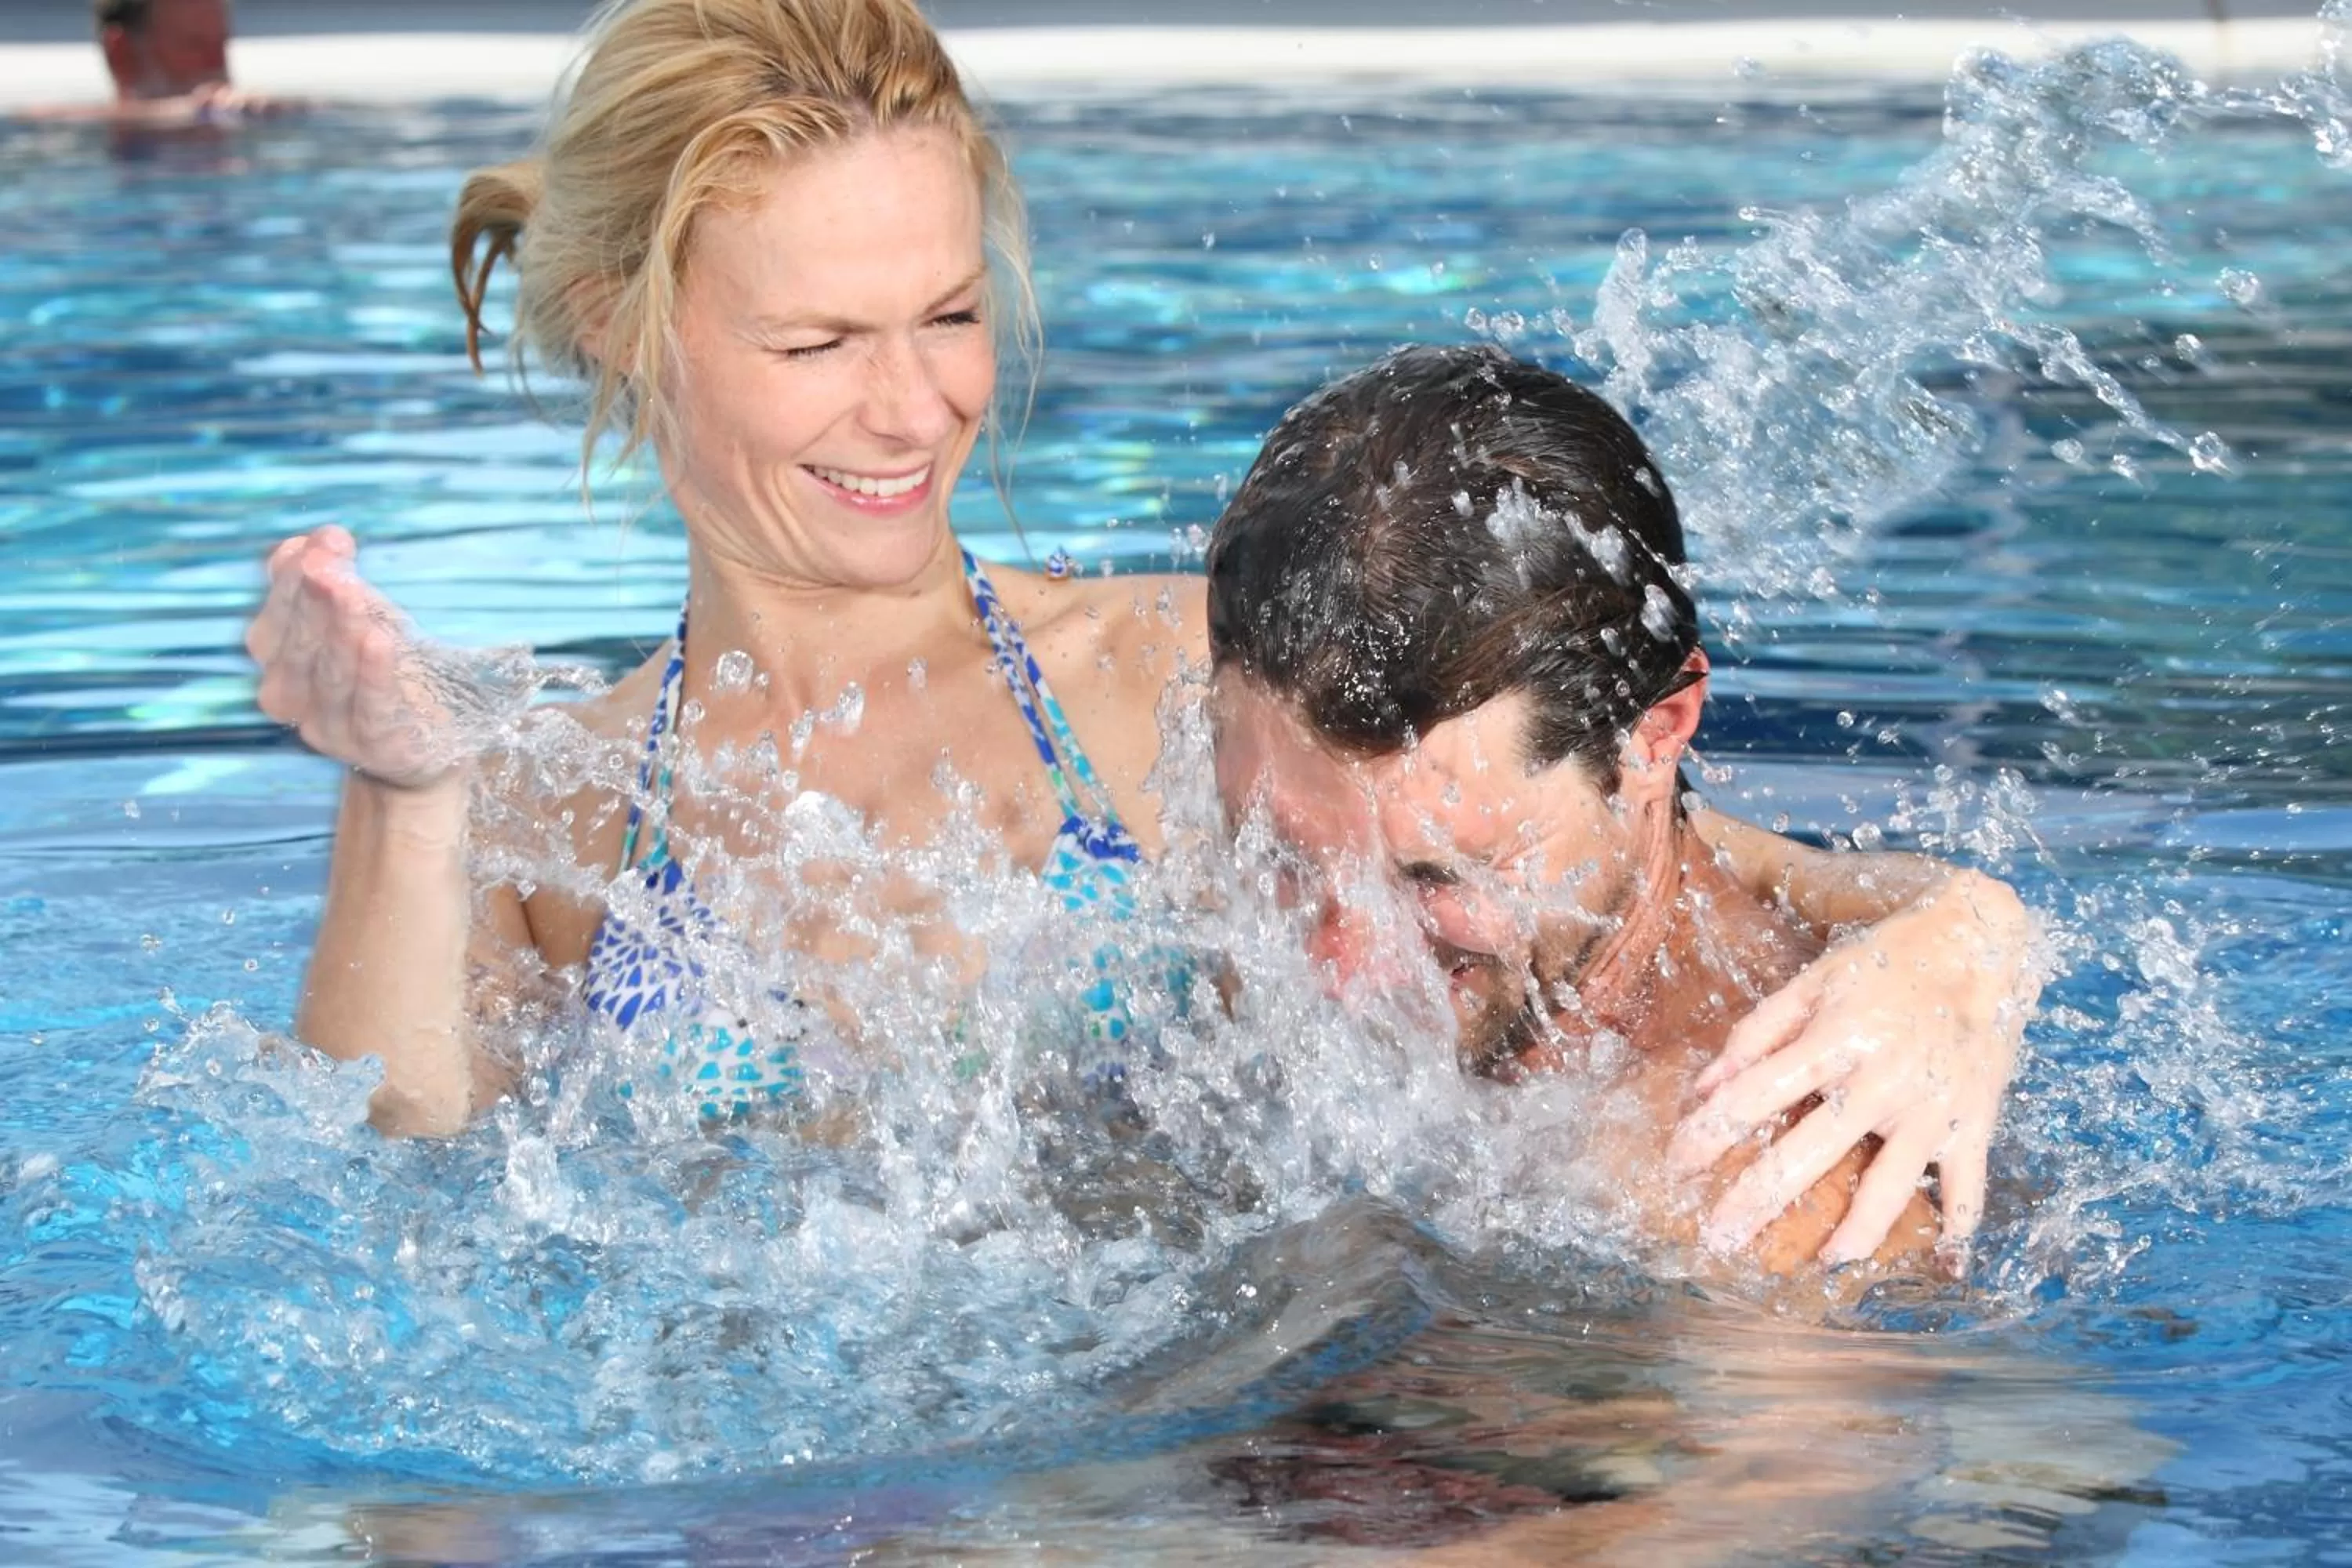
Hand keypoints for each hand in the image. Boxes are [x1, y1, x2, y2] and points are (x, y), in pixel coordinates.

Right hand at [245, 527, 462, 788]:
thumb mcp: (358, 615)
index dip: (294, 577)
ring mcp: (328, 728)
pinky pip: (371, 710)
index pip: (276, 614)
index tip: (327, 540)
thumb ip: (328, 578)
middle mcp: (290, 696)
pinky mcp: (374, 748)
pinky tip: (380, 641)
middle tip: (331, 563)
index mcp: (277, 657)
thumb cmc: (386, 665)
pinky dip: (373, 676)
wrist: (425, 740)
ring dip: (340, 631)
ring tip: (354, 593)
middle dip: (313, 600)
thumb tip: (305, 542)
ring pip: (329, 676)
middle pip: (296, 644)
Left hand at [1666, 869, 2039, 1267]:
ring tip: (1824, 1262)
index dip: (1711, 1131)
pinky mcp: (1975, 1122)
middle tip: (1720, 1238)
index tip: (1676, 1164)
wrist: (1981, 943)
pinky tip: (1945, 1266)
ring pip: (1891, 1184)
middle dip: (1759, 1198)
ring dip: (1858, 1231)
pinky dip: (1960, 1227)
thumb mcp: (1816, 981)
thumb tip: (1705, 1087)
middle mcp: (1883, 1080)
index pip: (1757, 1094)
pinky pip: (1968, 1185)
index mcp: (1836, 1039)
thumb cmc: (1886, 962)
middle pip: (1811, 1151)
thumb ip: (1758, 1032)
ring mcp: (1932, 1107)